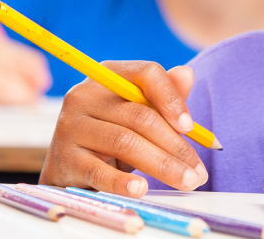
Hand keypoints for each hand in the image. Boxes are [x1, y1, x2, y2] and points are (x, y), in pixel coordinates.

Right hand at [39, 62, 206, 196]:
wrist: (69, 168)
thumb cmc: (109, 138)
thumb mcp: (138, 114)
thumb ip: (162, 95)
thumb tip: (187, 74)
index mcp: (107, 75)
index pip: (146, 73)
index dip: (172, 99)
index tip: (191, 127)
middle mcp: (84, 95)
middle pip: (140, 116)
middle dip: (176, 146)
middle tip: (198, 172)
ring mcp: (71, 126)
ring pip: (125, 142)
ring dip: (162, 165)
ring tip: (186, 182)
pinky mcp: (64, 158)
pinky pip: (98, 171)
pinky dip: (122, 182)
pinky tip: (142, 190)